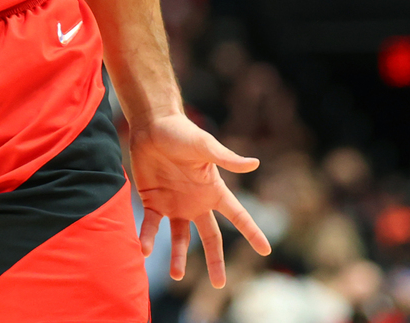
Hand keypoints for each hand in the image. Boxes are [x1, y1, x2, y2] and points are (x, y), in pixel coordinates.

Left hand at [130, 114, 271, 286]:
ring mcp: (175, 204)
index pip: (238, 215)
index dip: (252, 232)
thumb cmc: (181, 132)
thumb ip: (226, 158)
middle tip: (219, 284)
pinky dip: (148, 238)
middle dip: (215, 261)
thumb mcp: (205, 146)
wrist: (151, 125)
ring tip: (176, 275)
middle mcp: (196, 202)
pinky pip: (152, 226)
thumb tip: (254, 164)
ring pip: (180, 238)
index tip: (265, 251)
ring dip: (178, 257)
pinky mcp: (153, 202)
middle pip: (211, 237)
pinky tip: (144, 250)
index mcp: (213, 190)